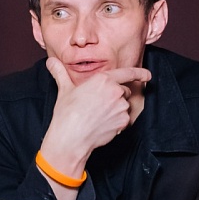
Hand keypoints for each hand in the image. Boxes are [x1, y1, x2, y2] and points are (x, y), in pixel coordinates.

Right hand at [41, 57, 151, 172]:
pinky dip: (116, 122)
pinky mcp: (123, 122)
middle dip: (115, 96)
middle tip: (98, 105)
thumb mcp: (64, 90)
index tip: (148, 75)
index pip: (127, 73)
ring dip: (115, 109)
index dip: (139, 73)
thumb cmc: (67, 113)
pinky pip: (123, 120)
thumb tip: (51, 61)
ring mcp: (121, 107)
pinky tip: (102, 125)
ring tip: (97, 116)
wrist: (71, 137)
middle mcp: (115, 91)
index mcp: (103, 80)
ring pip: (123, 106)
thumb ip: (60, 73)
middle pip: (123, 91)